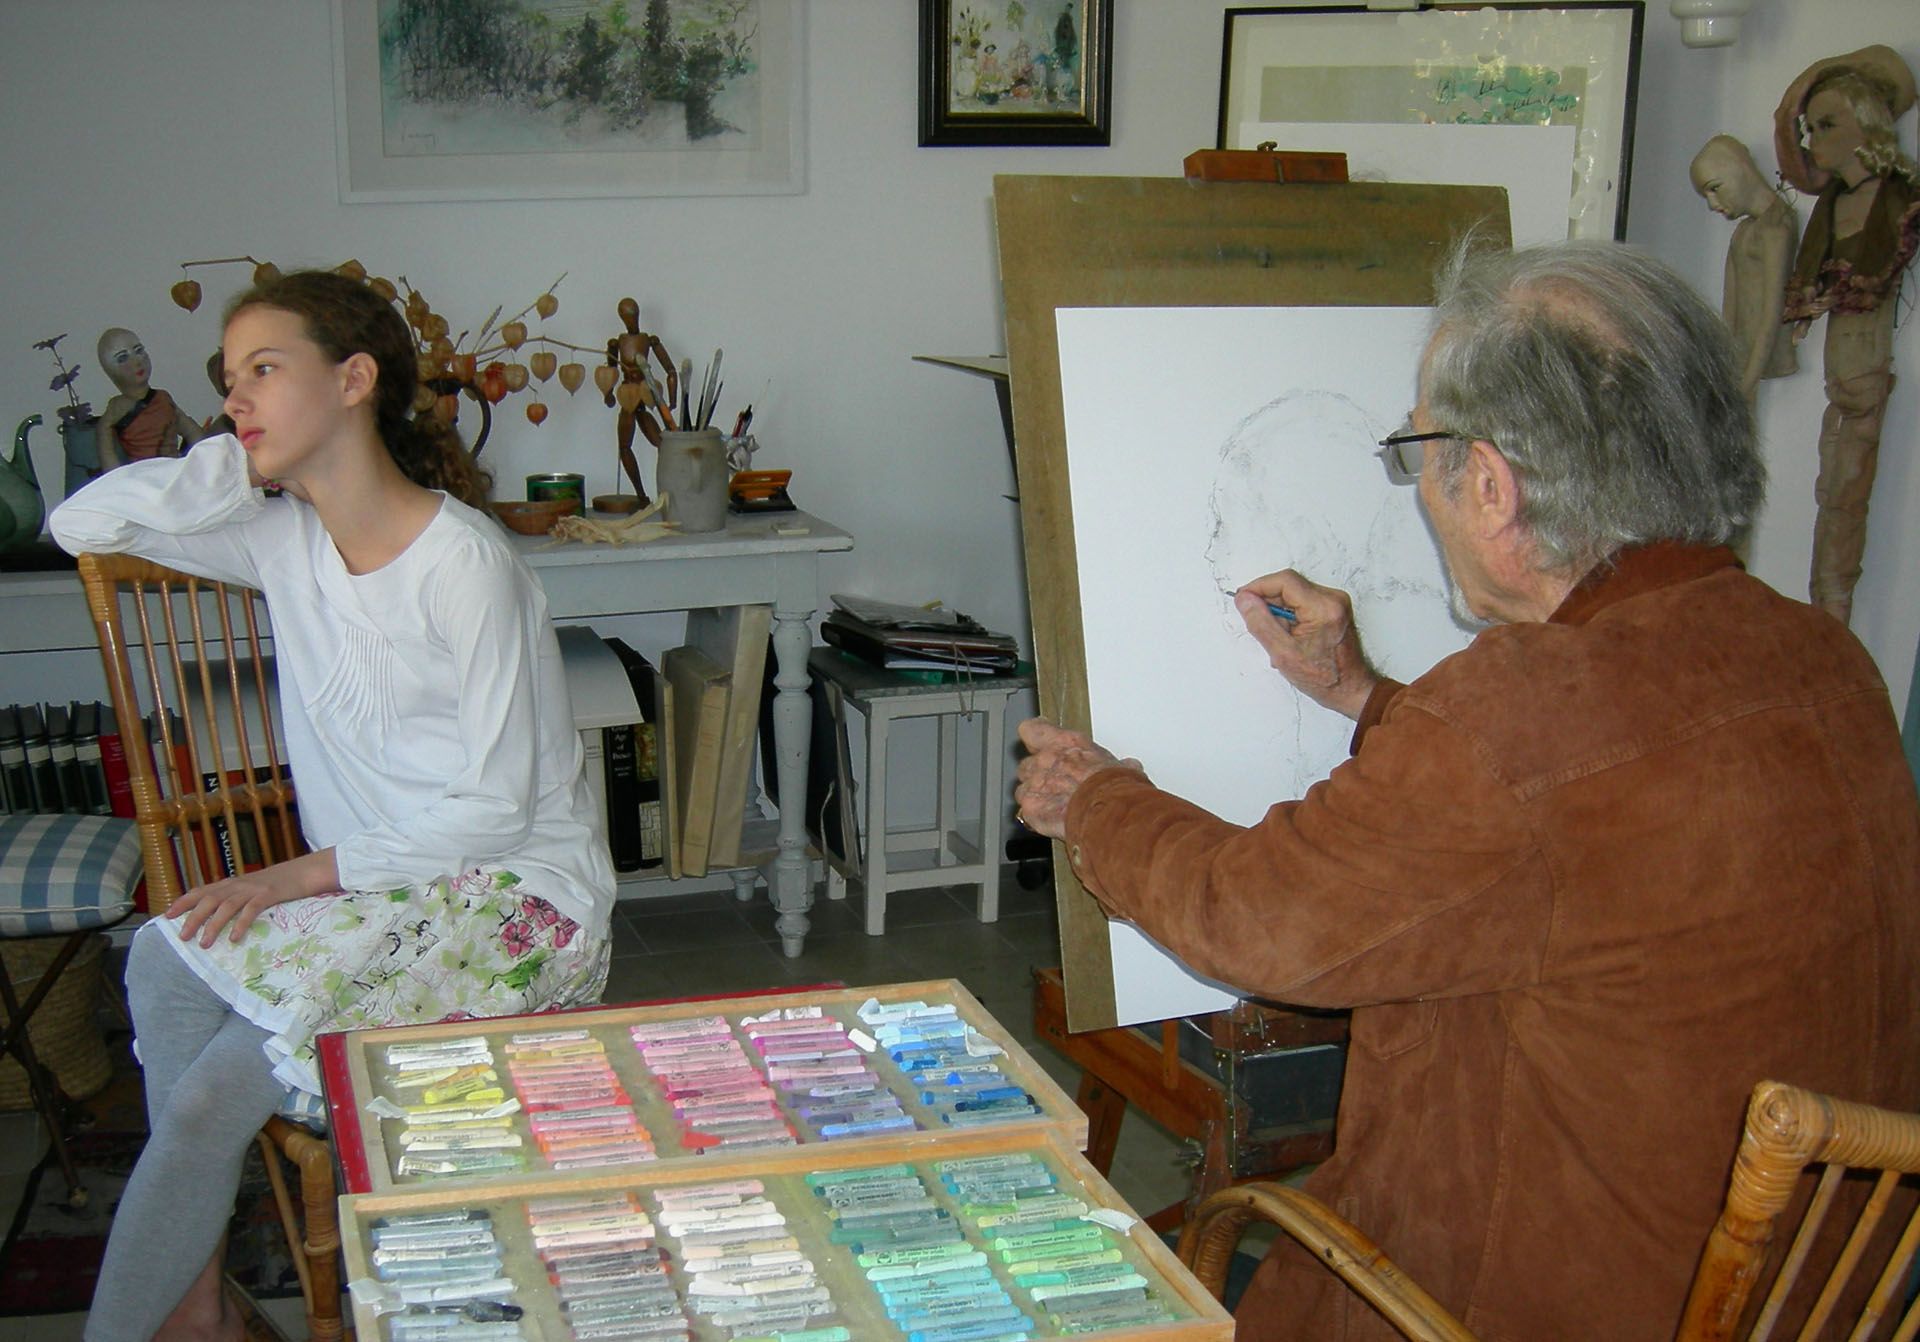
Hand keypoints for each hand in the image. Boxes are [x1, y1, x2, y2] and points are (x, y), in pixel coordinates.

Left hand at [166, 849, 337, 946]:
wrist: (307, 871)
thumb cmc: (280, 884)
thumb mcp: (253, 889)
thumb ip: (236, 898)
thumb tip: (217, 917)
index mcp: (232, 883)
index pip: (201, 890)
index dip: (183, 902)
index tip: (167, 915)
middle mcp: (238, 884)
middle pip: (208, 899)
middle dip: (192, 918)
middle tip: (182, 937)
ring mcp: (253, 888)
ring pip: (226, 905)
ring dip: (212, 925)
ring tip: (204, 943)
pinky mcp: (269, 894)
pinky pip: (250, 909)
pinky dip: (240, 924)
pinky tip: (234, 938)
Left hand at [1014, 718, 1141, 839]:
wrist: (1108, 813)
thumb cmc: (1115, 788)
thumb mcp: (1122, 768)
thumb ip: (1119, 765)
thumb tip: (1129, 768)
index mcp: (1065, 743)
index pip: (1033, 729)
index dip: (1034, 736)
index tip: (1037, 740)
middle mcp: (1046, 759)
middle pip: (1028, 763)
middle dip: (1039, 775)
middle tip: (1057, 786)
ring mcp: (1035, 783)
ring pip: (1023, 788)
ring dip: (1035, 796)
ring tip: (1055, 806)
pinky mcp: (1030, 807)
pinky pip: (1024, 811)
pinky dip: (1034, 816)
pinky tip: (1049, 820)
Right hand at [1234, 570, 1380, 720]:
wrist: (1351, 689)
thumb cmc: (1324, 678)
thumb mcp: (1283, 654)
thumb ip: (1261, 623)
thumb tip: (1245, 599)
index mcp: (1323, 608)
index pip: (1284, 581)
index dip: (1258, 586)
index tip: (1242, 599)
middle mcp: (1333, 599)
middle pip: (1289, 586)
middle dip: (1269, 604)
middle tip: (1262, 628)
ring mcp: (1336, 602)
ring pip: (1294, 594)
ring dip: (1279, 612)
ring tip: (1281, 639)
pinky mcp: (1334, 607)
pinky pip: (1303, 602)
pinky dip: (1290, 616)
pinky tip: (1290, 637)